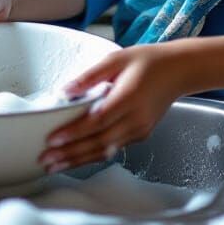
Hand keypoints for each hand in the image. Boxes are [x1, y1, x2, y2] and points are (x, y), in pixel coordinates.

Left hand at [37, 44, 189, 172]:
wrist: (178, 71)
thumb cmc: (148, 61)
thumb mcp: (117, 58)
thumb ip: (90, 75)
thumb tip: (65, 90)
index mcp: (128, 97)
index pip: (96, 120)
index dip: (73, 132)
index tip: (52, 140)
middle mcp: (135, 118)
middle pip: (98, 141)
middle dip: (69, 153)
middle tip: (45, 160)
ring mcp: (139, 130)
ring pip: (104, 150)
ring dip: (78, 160)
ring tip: (54, 166)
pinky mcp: (140, 135)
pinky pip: (113, 148)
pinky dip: (93, 155)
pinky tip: (76, 159)